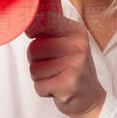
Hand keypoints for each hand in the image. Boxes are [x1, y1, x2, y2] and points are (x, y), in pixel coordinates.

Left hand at [25, 0, 106, 117]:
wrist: (91, 98)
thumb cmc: (73, 68)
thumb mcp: (68, 43)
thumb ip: (50, 30)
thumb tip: (25, 20)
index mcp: (76, 31)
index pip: (45, 20)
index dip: (32, 28)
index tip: (31, 33)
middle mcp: (77, 45)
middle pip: (33, 48)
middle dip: (35, 60)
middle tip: (51, 65)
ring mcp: (75, 64)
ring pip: (34, 68)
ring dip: (39, 77)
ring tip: (55, 77)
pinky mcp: (68, 84)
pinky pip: (38, 85)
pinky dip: (43, 90)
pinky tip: (57, 88)